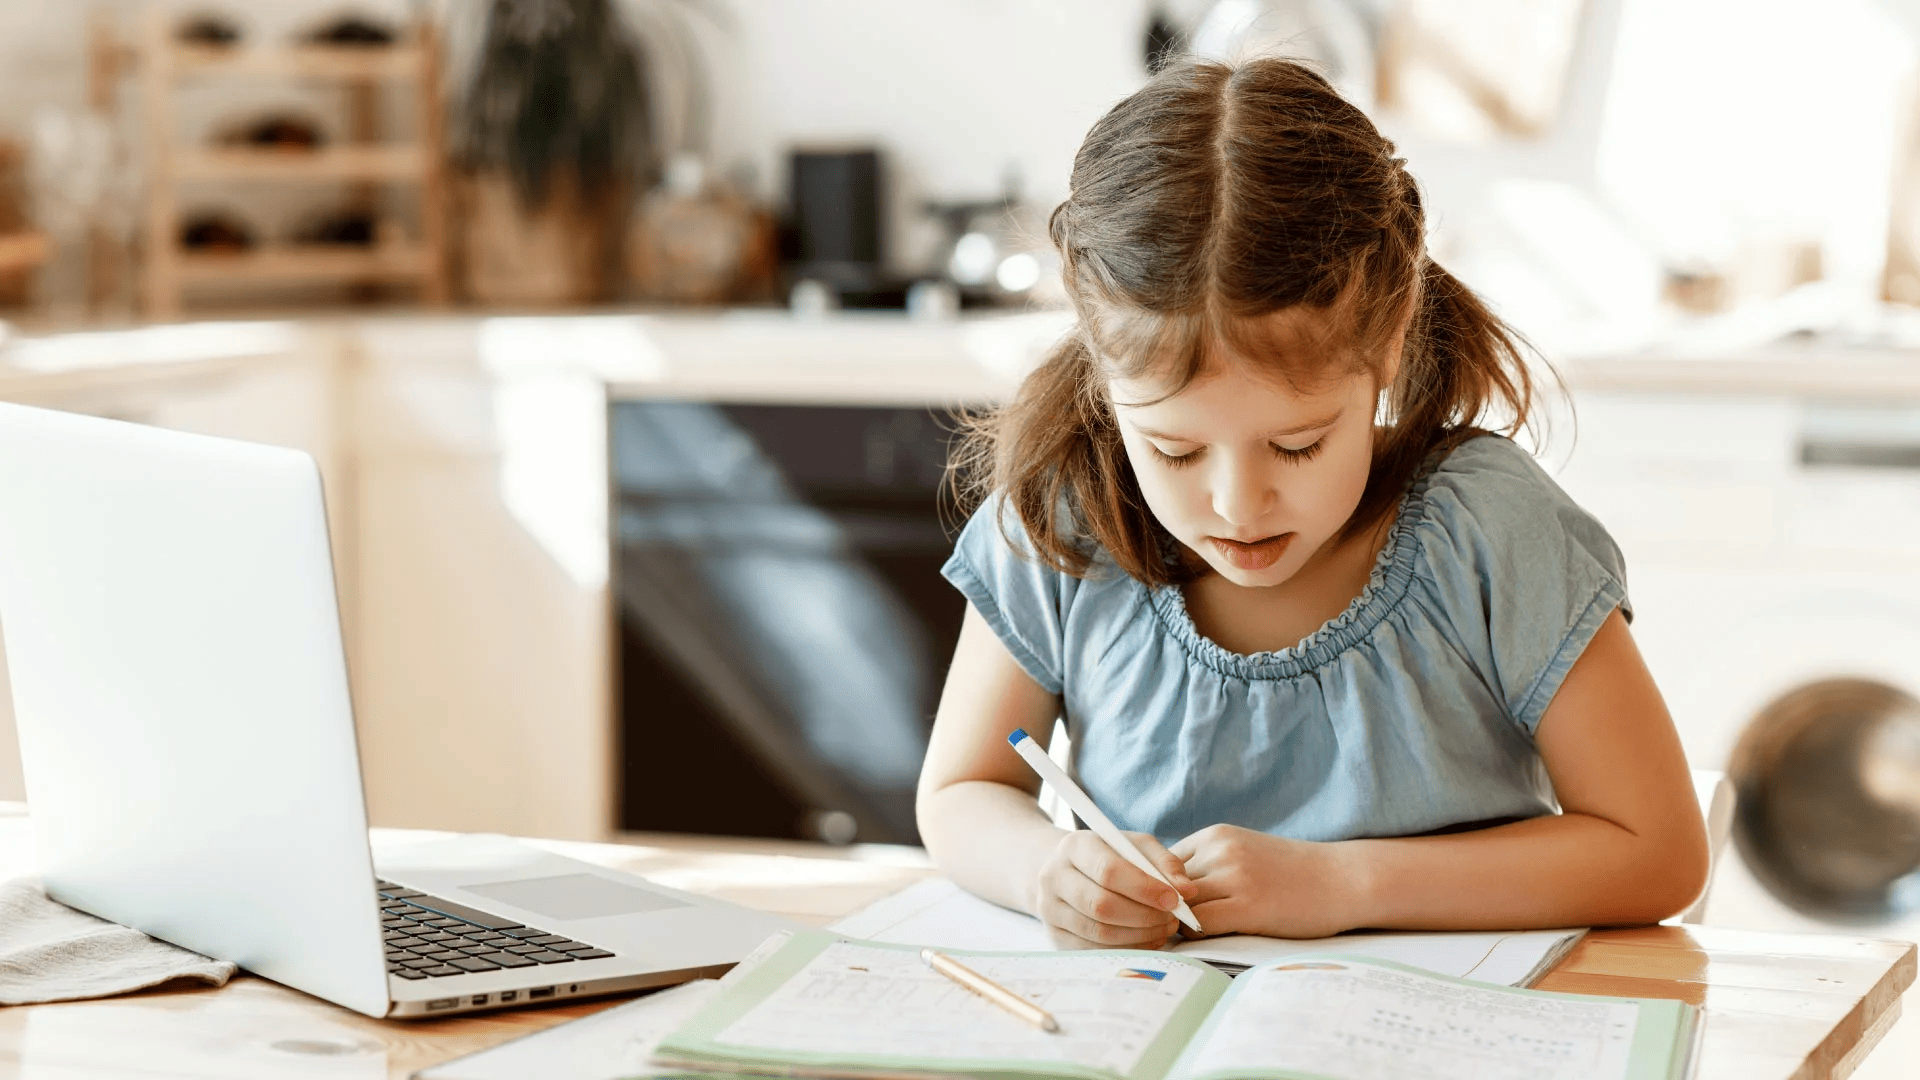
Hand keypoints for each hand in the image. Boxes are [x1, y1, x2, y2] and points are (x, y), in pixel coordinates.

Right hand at [1031, 829, 1198, 949]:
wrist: (1069, 870)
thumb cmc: (1110, 856)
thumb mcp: (1136, 846)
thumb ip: (1165, 863)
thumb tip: (1187, 891)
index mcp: (1075, 846)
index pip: (1109, 871)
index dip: (1145, 889)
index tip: (1175, 900)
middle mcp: (1054, 877)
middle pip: (1102, 905)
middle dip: (1145, 916)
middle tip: (1172, 919)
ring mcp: (1050, 909)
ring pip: (1099, 933)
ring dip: (1139, 935)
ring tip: (1163, 928)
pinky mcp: (1055, 936)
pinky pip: (1094, 951)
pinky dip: (1127, 949)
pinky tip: (1147, 939)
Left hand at [1172, 824, 1360, 939]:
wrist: (1342, 879)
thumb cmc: (1292, 873)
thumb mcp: (1244, 852)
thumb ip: (1208, 864)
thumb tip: (1165, 891)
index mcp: (1215, 835)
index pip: (1161, 863)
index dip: (1160, 889)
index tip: (1168, 908)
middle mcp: (1220, 850)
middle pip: (1165, 884)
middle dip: (1163, 907)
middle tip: (1168, 929)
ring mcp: (1234, 876)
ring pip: (1178, 905)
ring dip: (1177, 924)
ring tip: (1190, 937)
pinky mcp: (1248, 906)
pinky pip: (1199, 925)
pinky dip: (1195, 936)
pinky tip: (1210, 940)